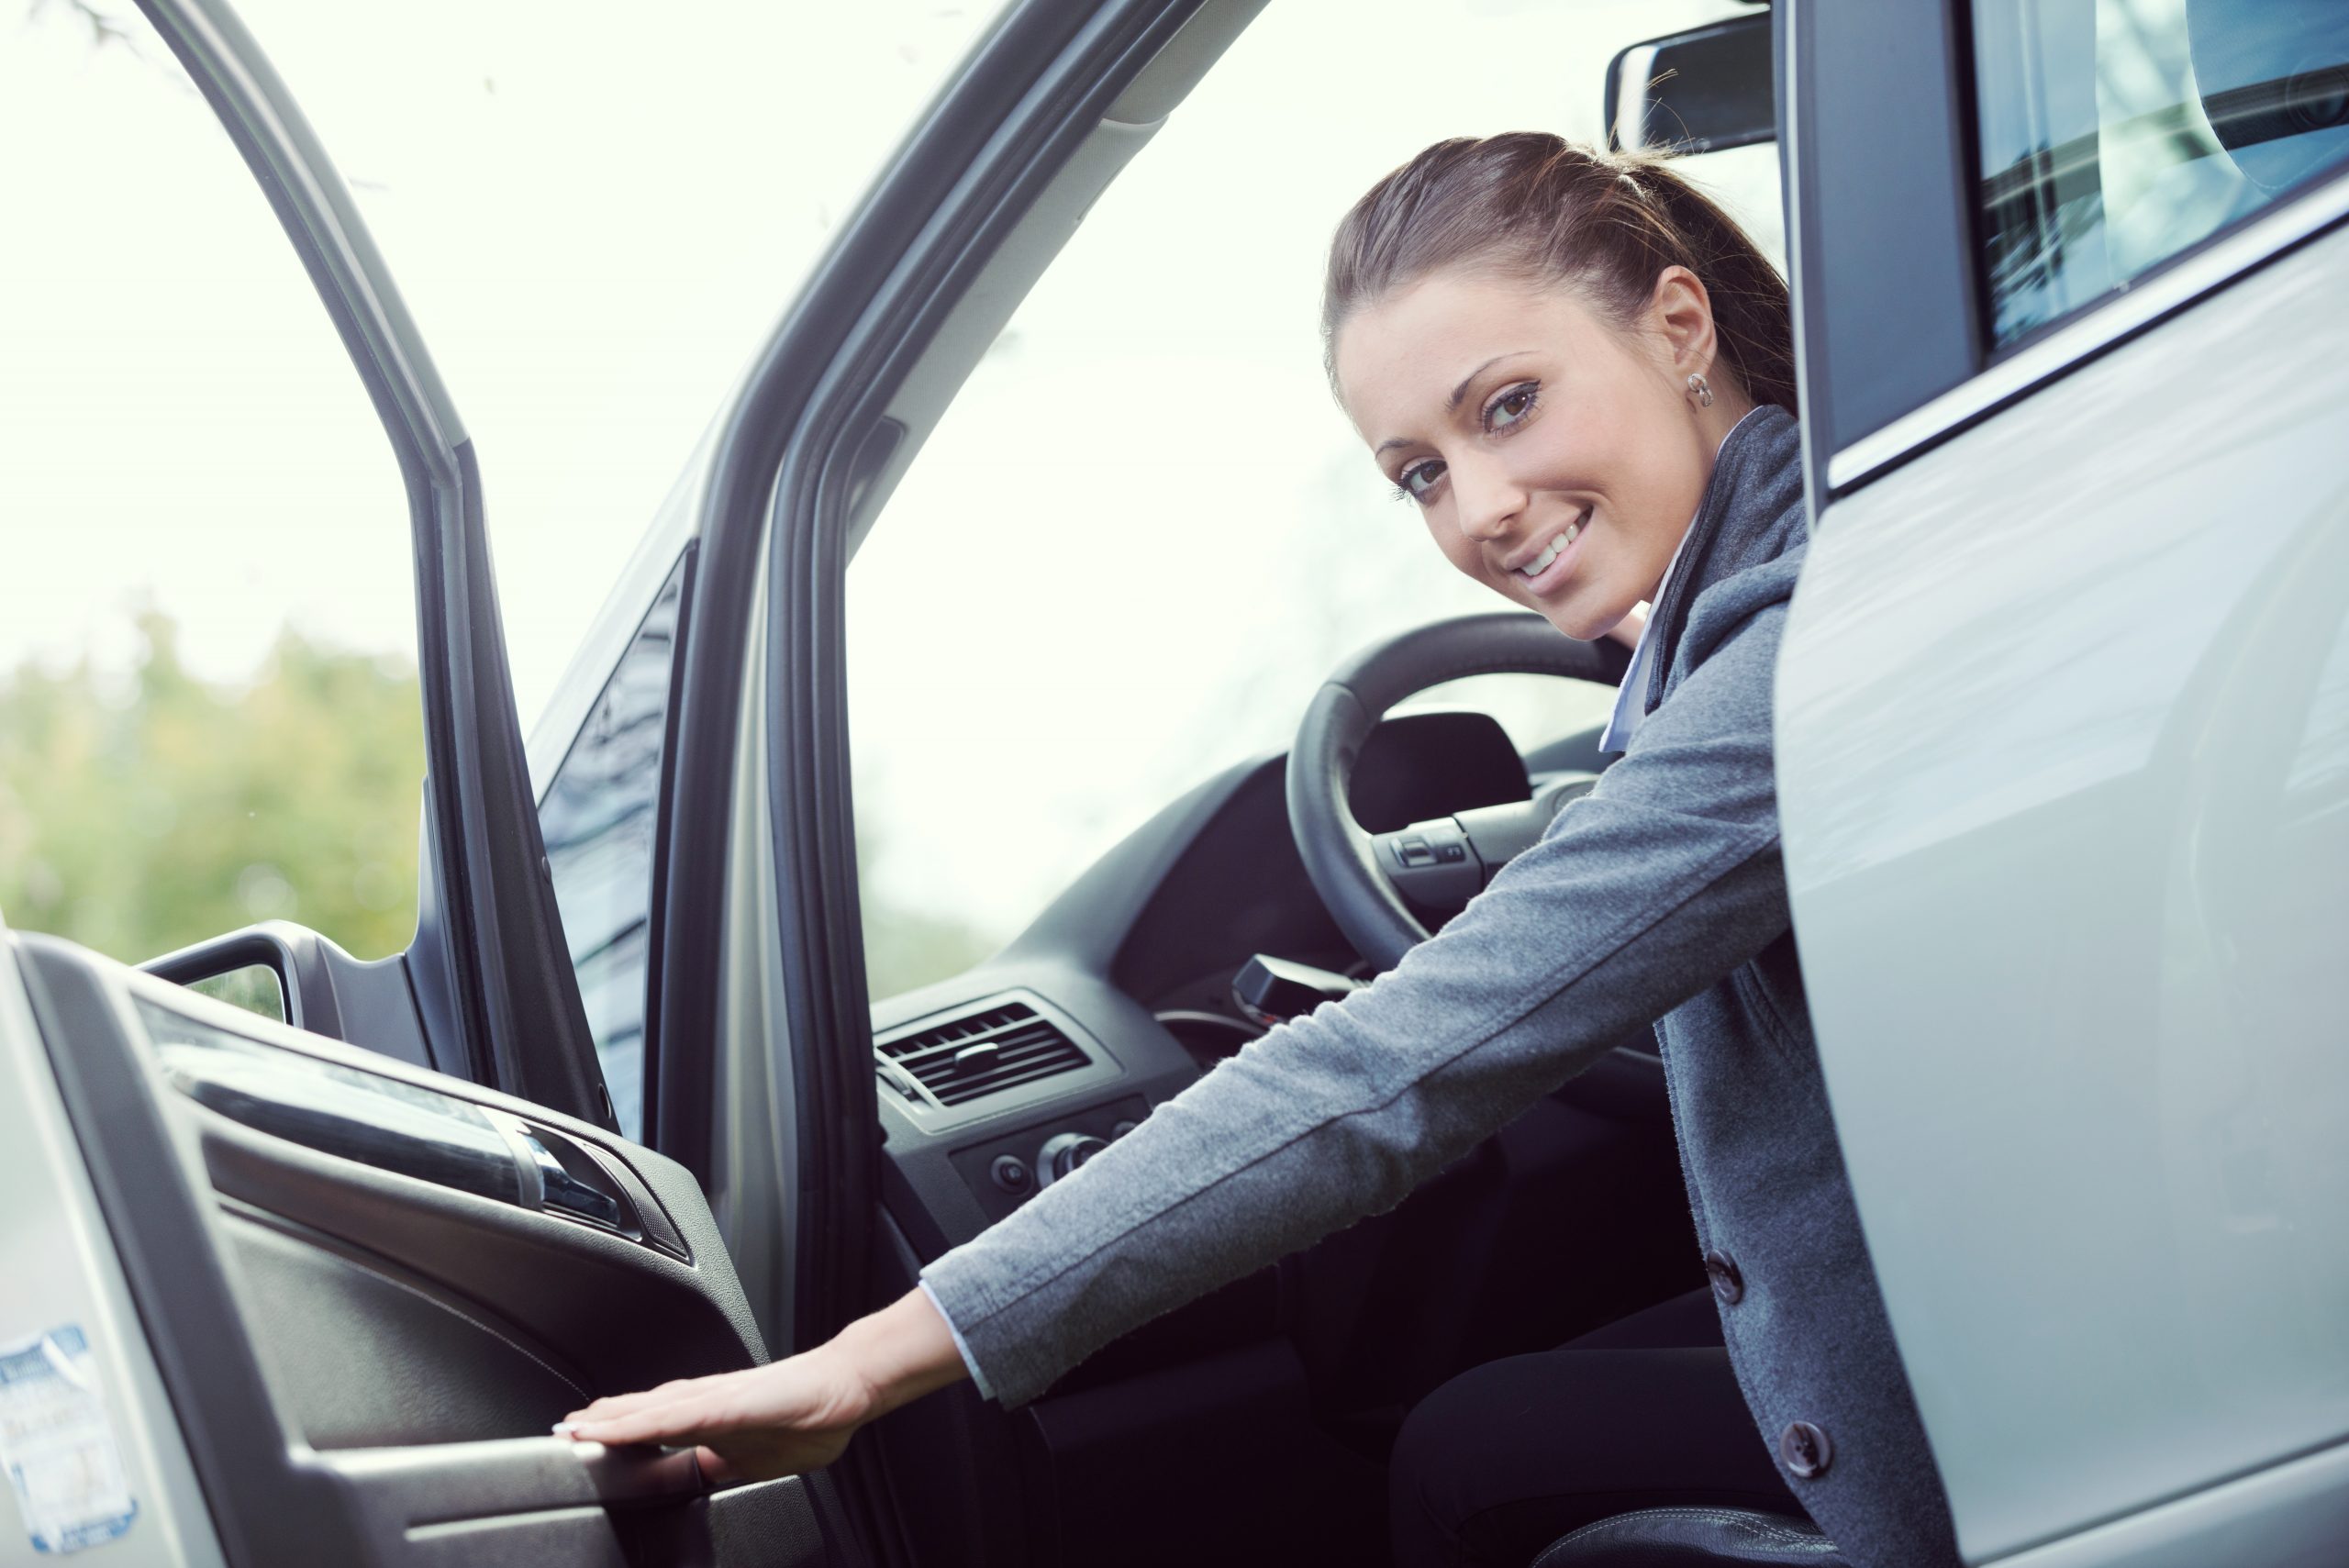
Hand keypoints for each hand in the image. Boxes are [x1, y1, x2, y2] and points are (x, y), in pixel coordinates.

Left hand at [557, 1347, 874, 1483]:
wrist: (849, 1387)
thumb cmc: (810, 1415)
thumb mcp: (752, 1457)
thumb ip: (720, 1463)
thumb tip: (698, 1480)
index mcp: (711, 1415)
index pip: (652, 1426)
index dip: (616, 1435)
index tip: (581, 1446)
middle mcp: (707, 1401)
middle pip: (641, 1413)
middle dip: (600, 1426)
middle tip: (561, 1435)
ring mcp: (717, 1399)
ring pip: (652, 1411)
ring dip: (611, 1421)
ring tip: (575, 1429)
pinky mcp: (732, 1402)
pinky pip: (679, 1416)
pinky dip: (644, 1422)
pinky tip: (620, 1428)